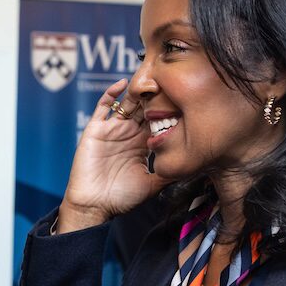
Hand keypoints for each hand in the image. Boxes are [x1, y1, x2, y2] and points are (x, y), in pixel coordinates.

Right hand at [59, 79, 170, 232]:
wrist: (93, 206)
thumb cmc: (121, 198)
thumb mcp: (151, 185)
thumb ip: (168, 174)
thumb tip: (192, 168)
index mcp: (142, 144)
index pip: (158, 120)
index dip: (169, 110)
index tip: (184, 98)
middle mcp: (128, 134)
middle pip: (144, 107)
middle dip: (155, 95)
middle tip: (169, 80)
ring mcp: (112, 130)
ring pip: (127, 103)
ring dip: (138, 91)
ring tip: (150, 79)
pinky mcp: (96, 129)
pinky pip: (103, 107)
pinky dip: (111, 93)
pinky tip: (123, 84)